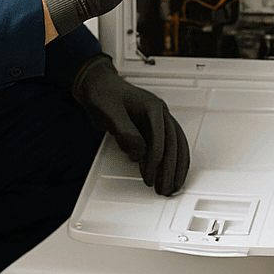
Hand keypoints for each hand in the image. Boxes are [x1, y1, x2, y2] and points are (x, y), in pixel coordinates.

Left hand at [72, 55, 189, 195]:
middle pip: (173, 144)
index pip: (160, 138)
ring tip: (173, 185)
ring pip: (176, 145)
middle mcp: (160, 113)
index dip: (156, 160)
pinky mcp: (154, 127)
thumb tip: (139, 153)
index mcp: (152, 107)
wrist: (97, 85)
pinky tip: (172, 172)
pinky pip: (170, 145)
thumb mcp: (109, 113)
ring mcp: (159, 120)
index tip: (151, 176)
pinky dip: (173, 160)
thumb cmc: (103, 94)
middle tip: (165, 188)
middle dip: (170, 169)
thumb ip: (125, 133)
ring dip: (176, 167)